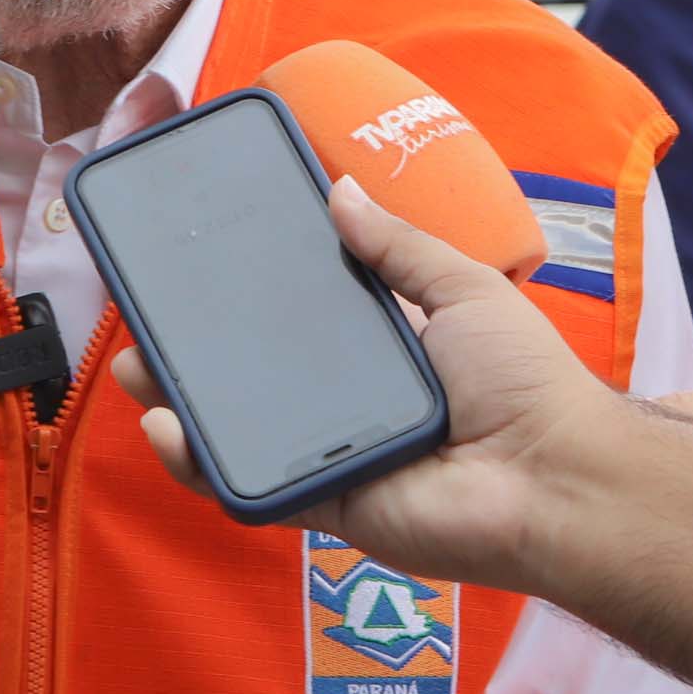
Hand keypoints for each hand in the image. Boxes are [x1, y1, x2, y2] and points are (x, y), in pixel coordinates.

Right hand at [110, 177, 621, 589]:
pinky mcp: (325, 504)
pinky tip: (169, 429)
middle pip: (252, 373)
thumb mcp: (462, 288)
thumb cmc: (527, 382)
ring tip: (137, 370)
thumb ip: (397, 246)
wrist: (554, 475)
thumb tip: (340, 189)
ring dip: (179, 403)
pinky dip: (202, 465)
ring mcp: (332, 454)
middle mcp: (350, 402)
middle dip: (192, 349)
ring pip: (237, 431)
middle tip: (144, 318)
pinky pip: (251, 487)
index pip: (297, 318)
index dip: (245, 296)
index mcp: (382, 349)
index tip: (195, 264)